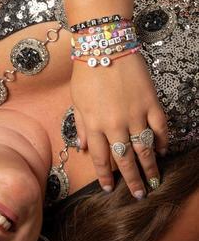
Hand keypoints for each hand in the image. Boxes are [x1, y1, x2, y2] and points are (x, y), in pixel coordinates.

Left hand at [71, 51, 167, 197]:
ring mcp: (135, 114)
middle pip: (125, 159)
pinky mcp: (151, 103)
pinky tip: (163, 151)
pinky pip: (160, 128)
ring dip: (151, 167)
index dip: (106, 176)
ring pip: (145, 148)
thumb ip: (83, 126)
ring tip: (155, 181)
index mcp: (95, 125)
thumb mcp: (77, 101)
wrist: (105, 45)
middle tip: (140, 194)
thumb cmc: (87, 72)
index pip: (101, 159)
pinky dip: (163, 141)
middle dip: (132, 180)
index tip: (110, 189)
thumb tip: (83, 148)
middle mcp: (115, 124)